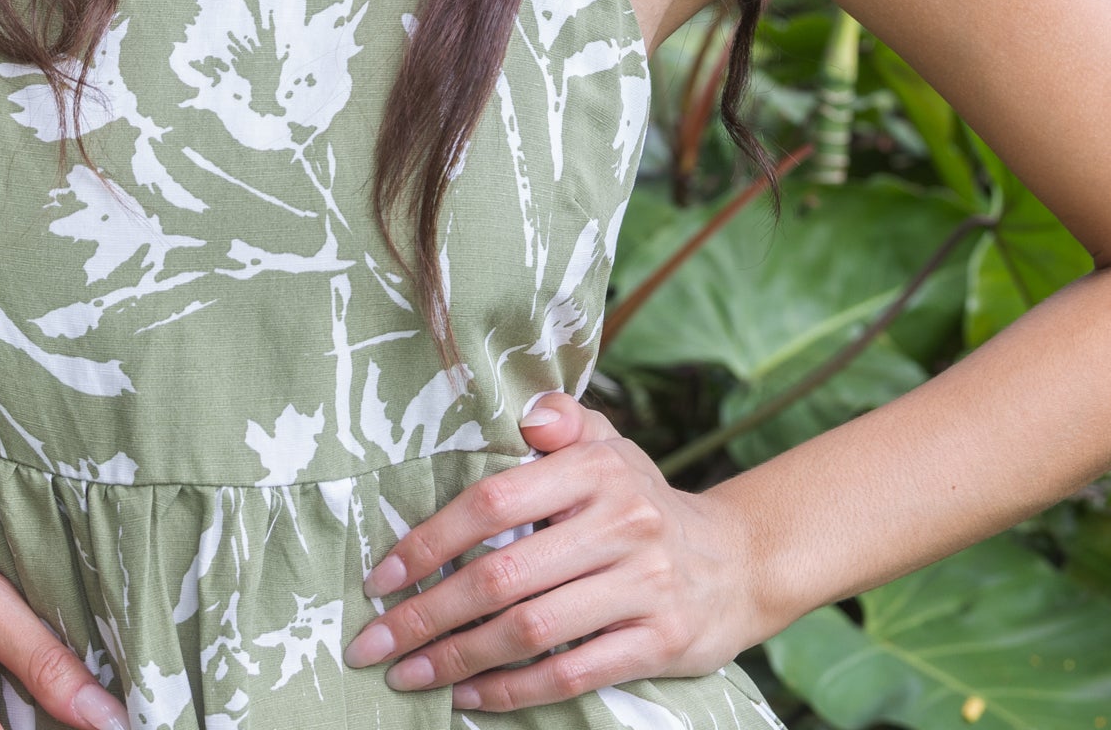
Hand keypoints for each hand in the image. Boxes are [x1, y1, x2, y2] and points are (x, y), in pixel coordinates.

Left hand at [342, 394, 759, 712]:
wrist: (737, 560)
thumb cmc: (641, 499)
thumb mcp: (609, 444)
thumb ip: (562, 420)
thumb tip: (525, 413)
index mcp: (594, 469)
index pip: (494, 502)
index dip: (430, 540)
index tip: (382, 576)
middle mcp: (620, 524)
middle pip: (502, 576)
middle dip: (427, 614)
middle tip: (373, 642)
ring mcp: (643, 586)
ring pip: (530, 631)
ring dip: (458, 659)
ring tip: (408, 674)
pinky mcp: (658, 643)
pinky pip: (572, 673)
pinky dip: (514, 690)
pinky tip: (470, 697)